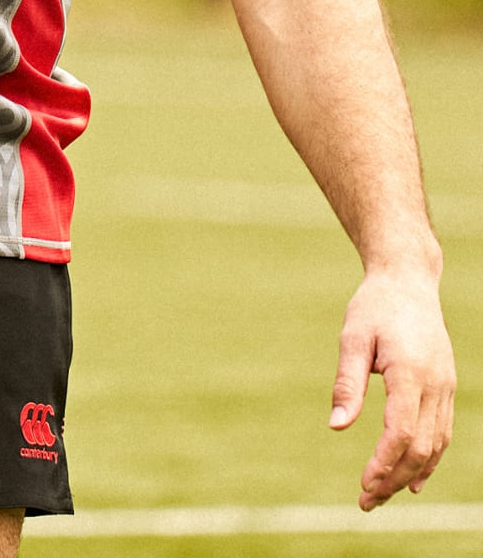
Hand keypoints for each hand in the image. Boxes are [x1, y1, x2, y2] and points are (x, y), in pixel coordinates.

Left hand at [329, 267, 454, 508]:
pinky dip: (428, 460)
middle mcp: (435, 385)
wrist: (409, 280)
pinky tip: (412, 481)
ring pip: (435, 446)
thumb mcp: (353, 337)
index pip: (401, 432)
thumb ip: (347, 382)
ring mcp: (445, 388)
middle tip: (365, 501)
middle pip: (420, 448)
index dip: (384, 463)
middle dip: (394, 478)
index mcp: (410, 372)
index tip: (363, 484)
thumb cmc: (375, 306)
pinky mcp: (446, 388)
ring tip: (381, 496)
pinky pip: (442, 433)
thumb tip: (337, 427)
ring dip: (409, 475)